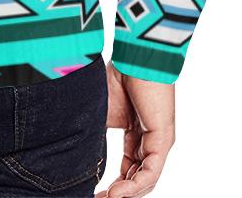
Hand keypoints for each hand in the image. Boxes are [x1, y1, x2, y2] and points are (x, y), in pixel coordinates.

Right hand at [96, 62, 174, 196]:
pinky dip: (134, 186)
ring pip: (144, 181)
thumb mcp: (100, 114)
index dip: (112, 185)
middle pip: (136, 179)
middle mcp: (149, 143)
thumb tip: (77, 156)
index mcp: (136, 135)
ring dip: (125, 194)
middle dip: (117, 194)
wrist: (135, 57)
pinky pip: (150, 173)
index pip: (127, 169)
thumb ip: (95, 136)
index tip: (92, 192)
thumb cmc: (117, 76)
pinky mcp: (163, 141)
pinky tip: (117, 194)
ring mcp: (158, 143)